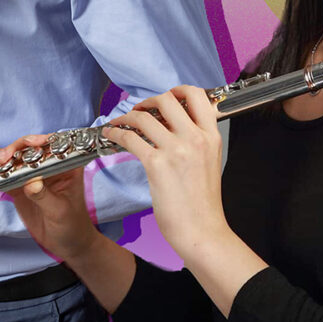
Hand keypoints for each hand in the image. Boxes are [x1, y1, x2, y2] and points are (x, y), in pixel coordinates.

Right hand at [0, 134, 103, 262]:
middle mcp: (46, 164)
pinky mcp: (17, 186)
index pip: (49, 145)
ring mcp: (30, 174)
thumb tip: (31, 183)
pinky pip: (0, 176)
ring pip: (9, 160)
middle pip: (24, 149)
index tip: (22, 147)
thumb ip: (45, 196)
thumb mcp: (60, 211)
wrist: (67, 243)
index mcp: (65, 163)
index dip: (34, 142)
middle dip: (8, 151)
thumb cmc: (72, 225)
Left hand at [105, 85, 263, 315]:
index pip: (196, 96)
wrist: (201, 230)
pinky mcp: (157, 165)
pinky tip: (111, 136)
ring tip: (120, 123)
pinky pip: (130, 138)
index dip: (177, 91)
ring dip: (127, 117)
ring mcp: (176, 150)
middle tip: (140, 110)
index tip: (165, 97)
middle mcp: (195, 138)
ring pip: (144, 117)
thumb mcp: (209, 162)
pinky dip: (116, 134)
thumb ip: (195, 141)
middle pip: (167, 99)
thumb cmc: (203, 203)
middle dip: (148, 101)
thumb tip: (172, 127)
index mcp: (211, 136)